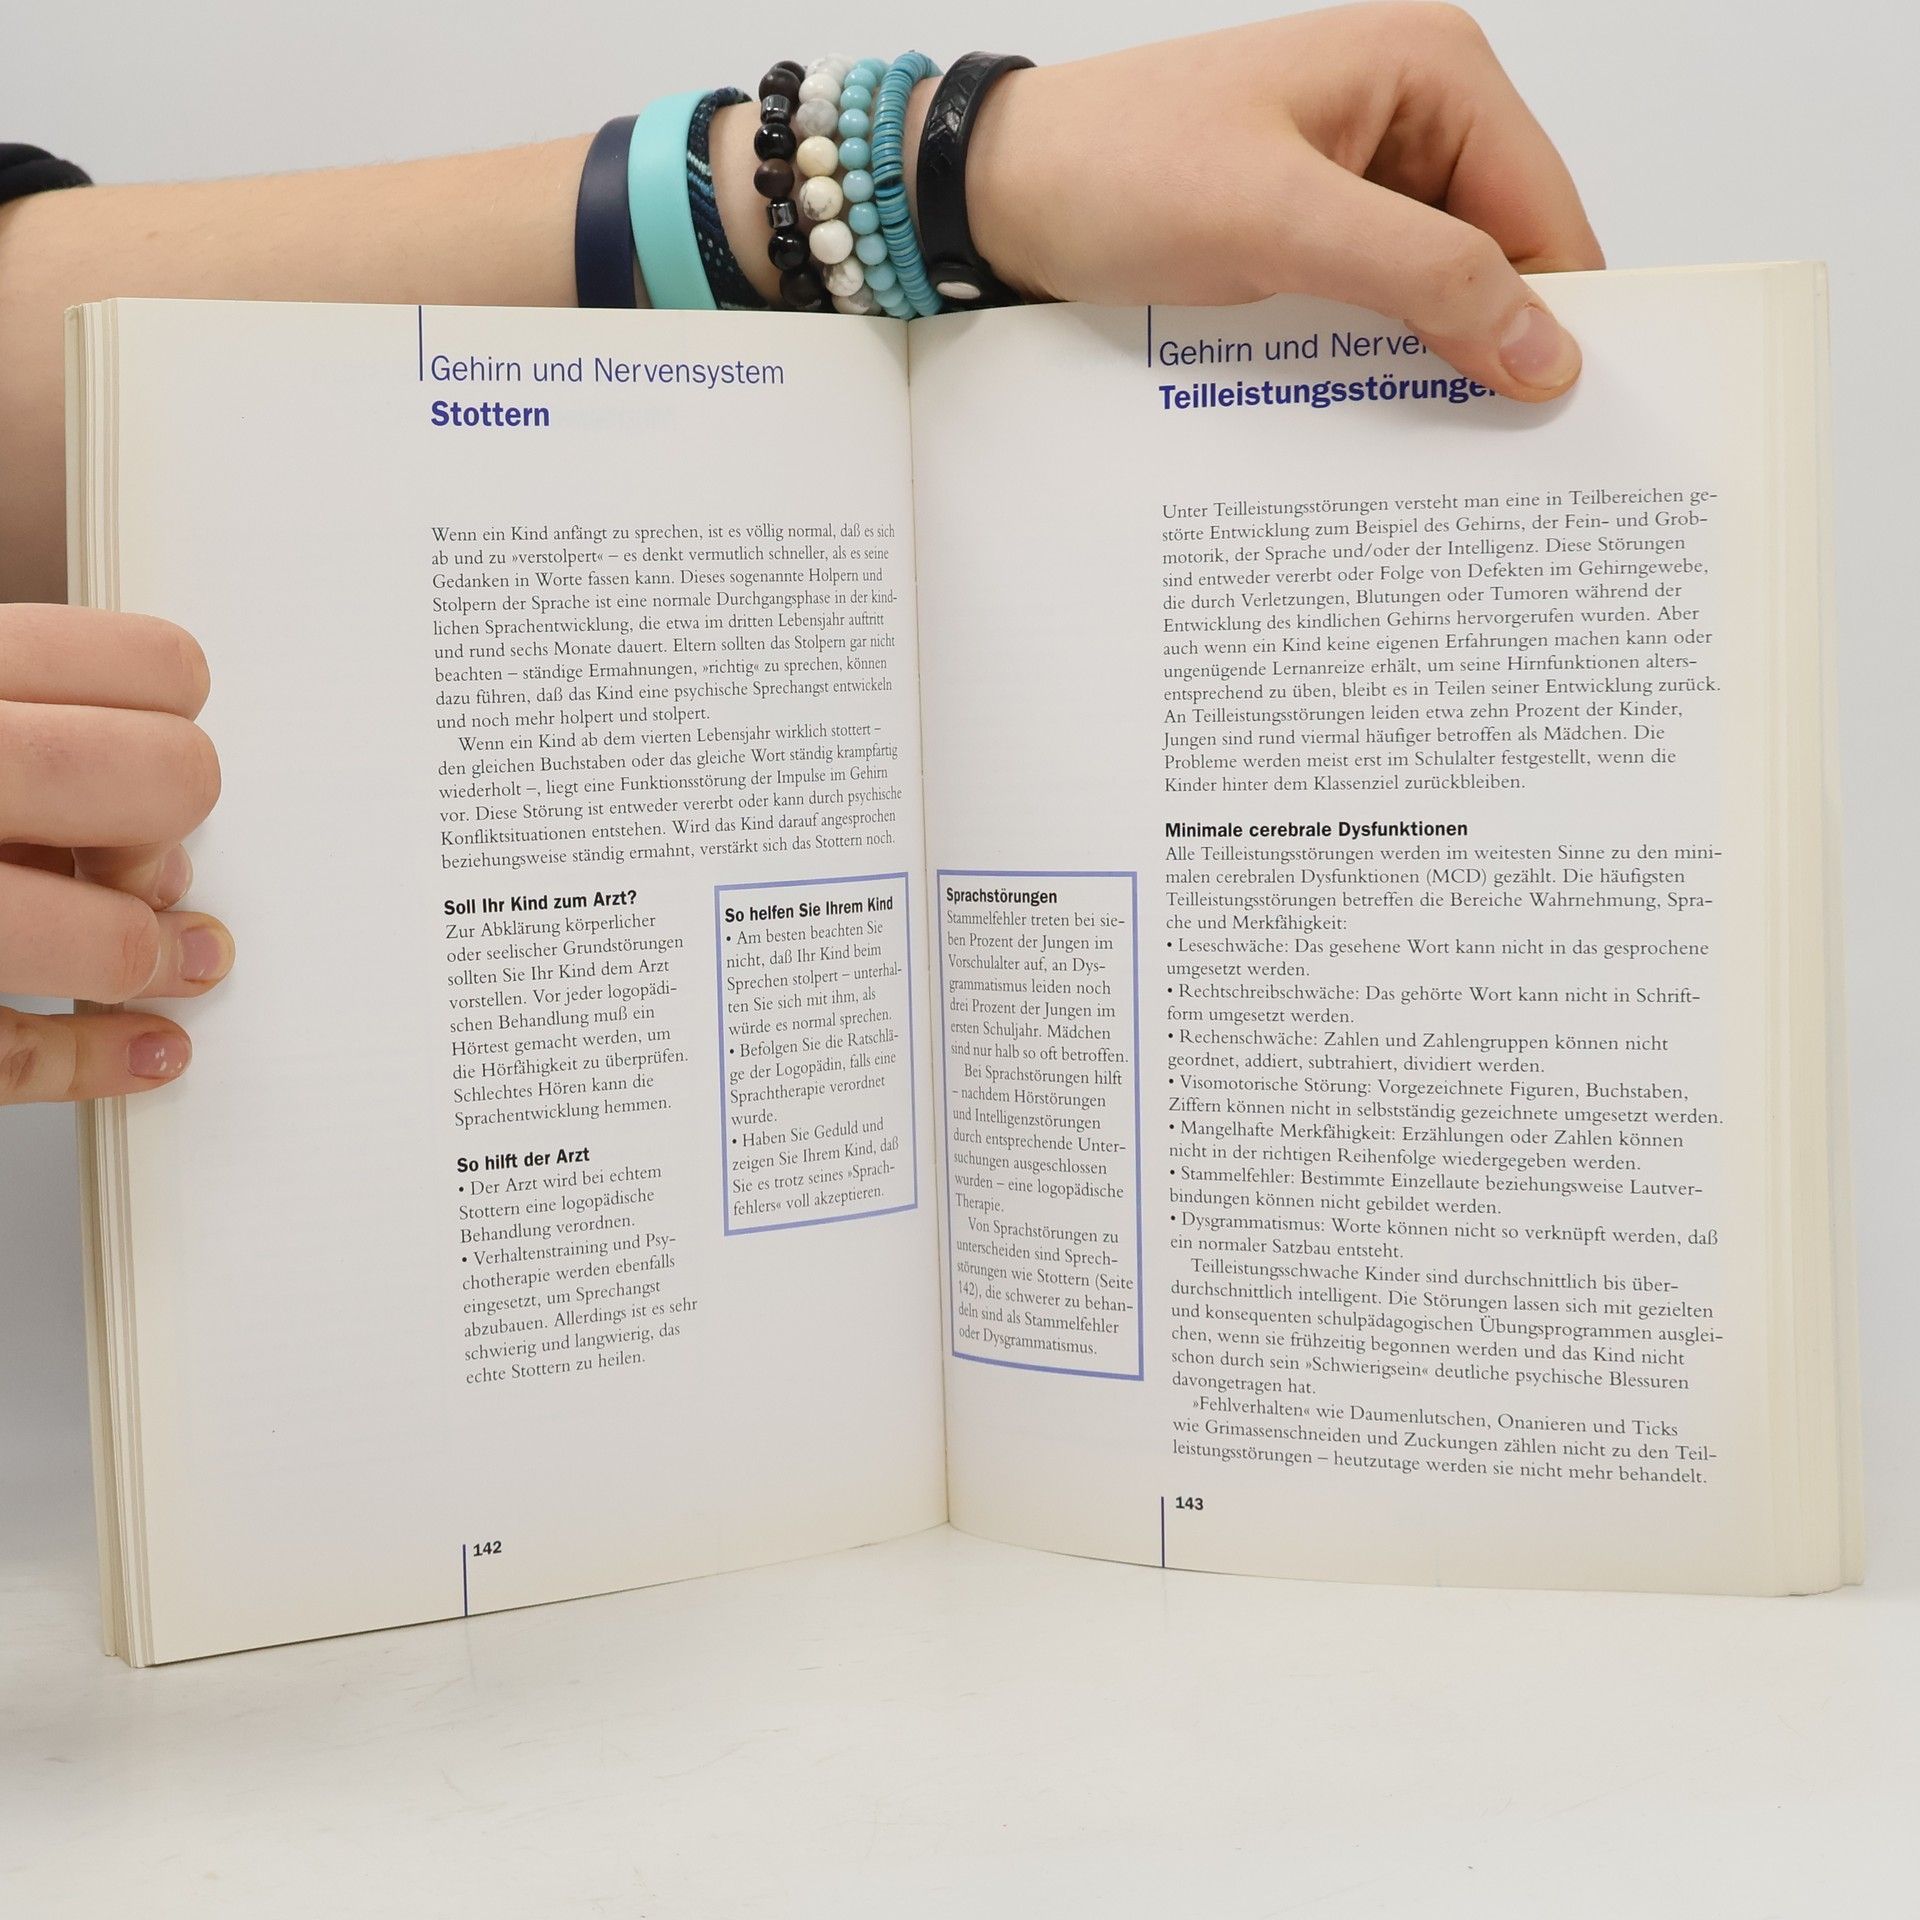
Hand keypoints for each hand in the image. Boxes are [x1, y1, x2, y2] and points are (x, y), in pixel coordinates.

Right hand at [0, 605, 232, 1103]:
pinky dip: (98, 1059)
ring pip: (101, 936)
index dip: (179, 718)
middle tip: (150, 856)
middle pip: (160, 784)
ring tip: (177, 959)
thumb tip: (164, 804)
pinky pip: (16, 1053)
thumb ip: (39, 725)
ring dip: (149, 956)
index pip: (158, 665)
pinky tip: (148, 1049)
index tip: (156, 745)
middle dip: (173, 828)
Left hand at [970, 4, 1603, 399]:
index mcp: (1435, 73)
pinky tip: (1365, 417)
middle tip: (1486, 457)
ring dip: (1432, 367)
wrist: (1003, 192)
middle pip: (1504, 258)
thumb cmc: (1118, 170)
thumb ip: (1422, 277)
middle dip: (1492, 350)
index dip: (1556, 321)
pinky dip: (1378, 363)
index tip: (1553, 427)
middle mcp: (1415, 116)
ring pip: (1442, 295)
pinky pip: (1381, 309)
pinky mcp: (1318, 233)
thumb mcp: (1281, 222)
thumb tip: (1544, 347)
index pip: (1547, 215)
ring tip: (1426, 450)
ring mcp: (1366, 179)